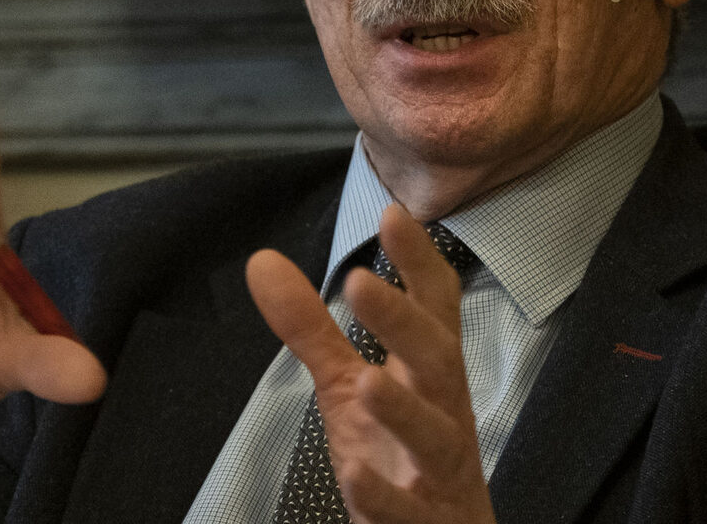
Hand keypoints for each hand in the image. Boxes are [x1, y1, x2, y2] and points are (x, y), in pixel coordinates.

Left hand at [246, 204, 496, 523]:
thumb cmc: (399, 454)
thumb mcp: (347, 387)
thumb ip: (311, 328)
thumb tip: (263, 261)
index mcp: (430, 374)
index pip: (437, 309)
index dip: (419, 263)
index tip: (394, 214)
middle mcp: (443, 414)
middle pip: (438, 362)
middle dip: (404, 323)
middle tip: (360, 282)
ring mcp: (438, 473)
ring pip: (436, 438)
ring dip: (404, 411)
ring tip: (368, 385)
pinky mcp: (424, 522)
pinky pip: (407, 511)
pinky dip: (384, 494)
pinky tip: (355, 474)